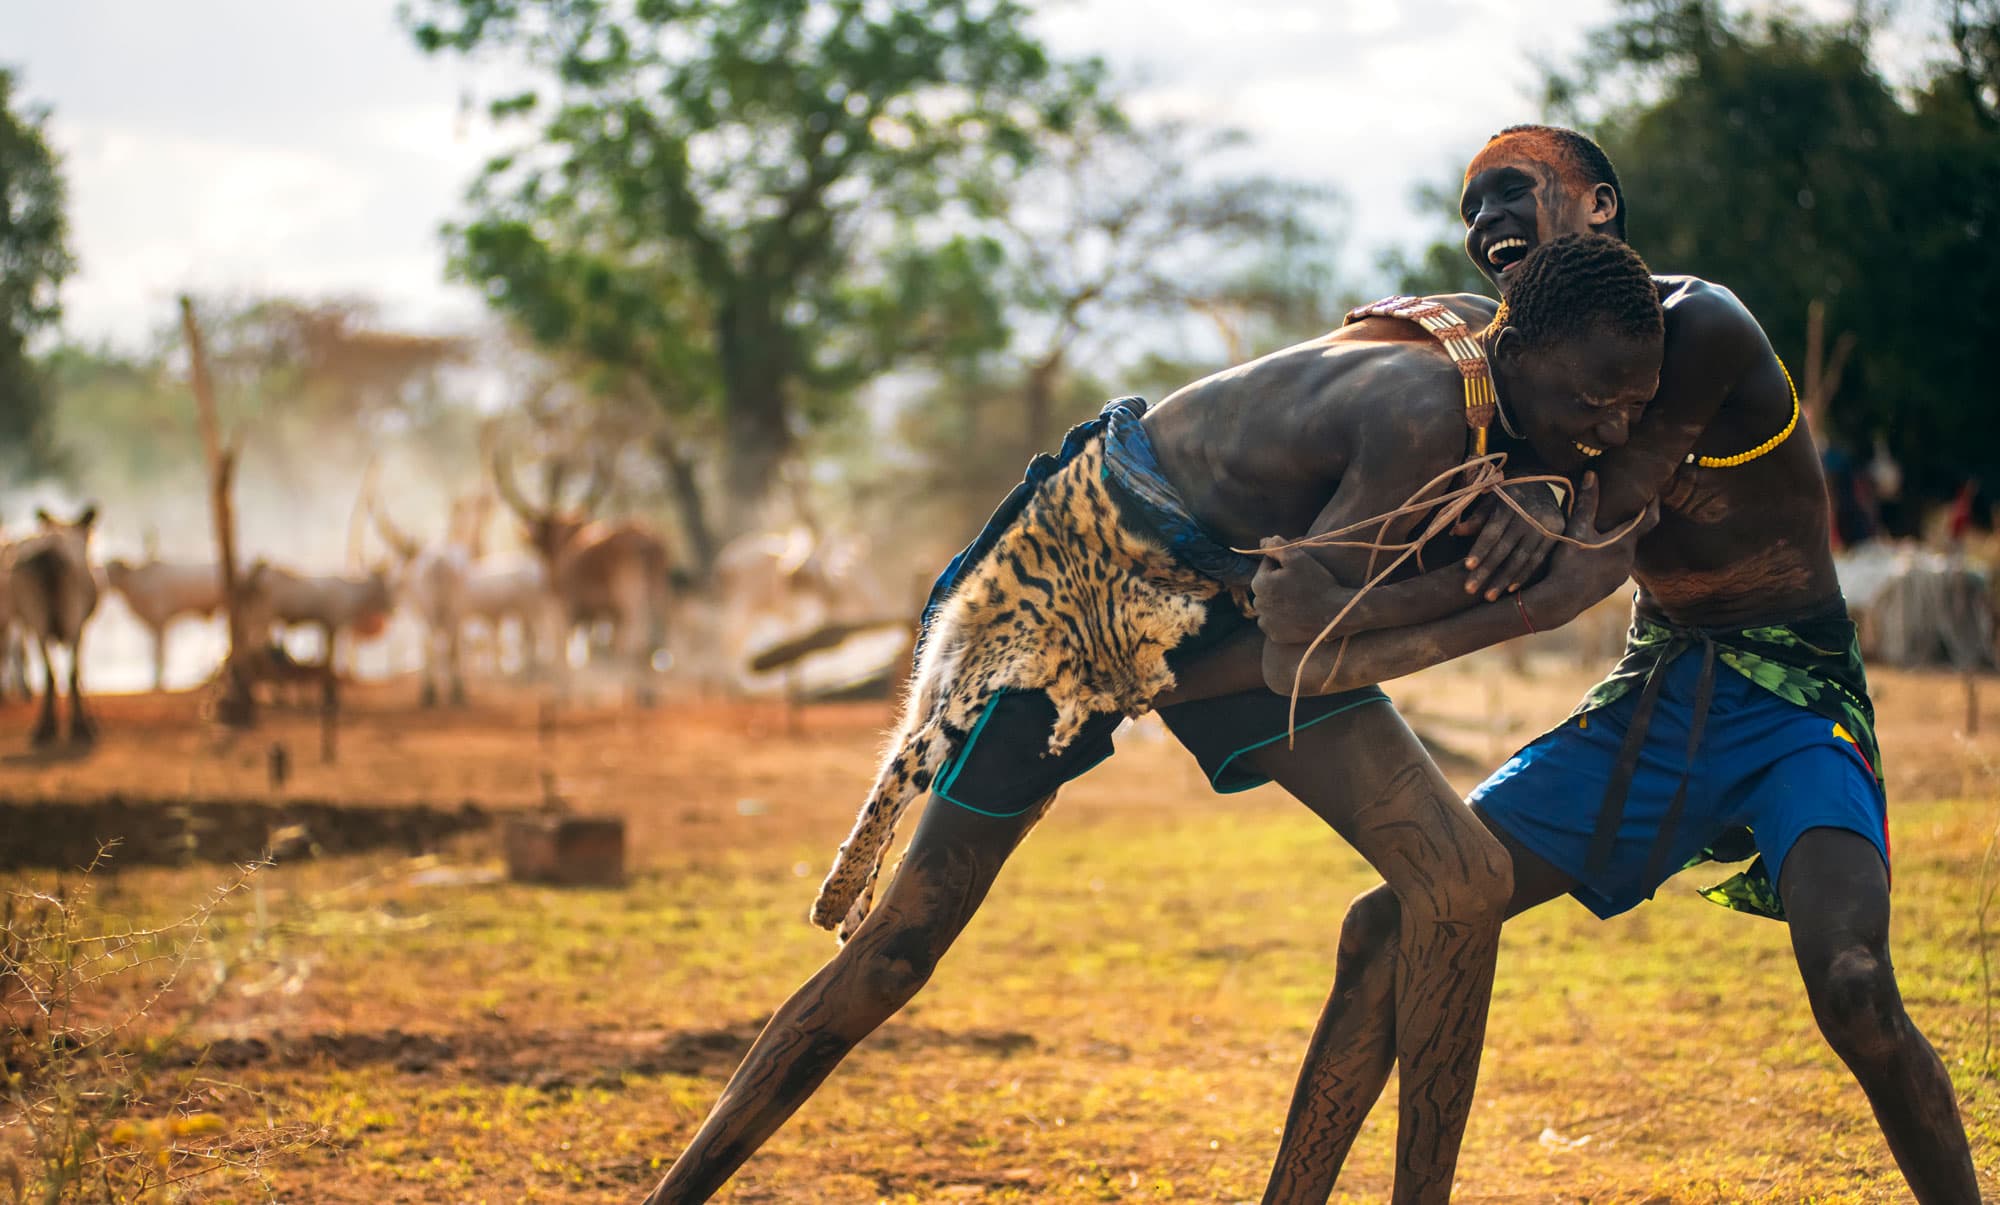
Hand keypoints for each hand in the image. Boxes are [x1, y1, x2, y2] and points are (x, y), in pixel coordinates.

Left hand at [1251, 537, 1347, 644]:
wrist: (1336, 613)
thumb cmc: (1317, 582)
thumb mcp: (1297, 557)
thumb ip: (1276, 546)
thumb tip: (1263, 541)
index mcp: (1258, 583)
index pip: (1268, 564)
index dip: (1285, 562)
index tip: (1301, 568)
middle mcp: (1257, 604)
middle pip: (1268, 585)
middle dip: (1280, 581)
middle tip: (1303, 583)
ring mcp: (1266, 622)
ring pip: (1271, 604)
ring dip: (1280, 599)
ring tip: (1301, 597)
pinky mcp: (1276, 636)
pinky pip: (1276, 622)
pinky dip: (1283, 618)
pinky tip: (1298, 613)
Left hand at [1454, 480, 1565, 601]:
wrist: (1545, 483)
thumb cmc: (1509, 494)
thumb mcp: (1492, 499)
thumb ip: (1477, 518)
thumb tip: (1456, 531)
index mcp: (1511, 502)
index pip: (1493, 530)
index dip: (1480, 549)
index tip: (1467, 567)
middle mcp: (1531, 515)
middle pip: (1506, 548)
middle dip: (1487, 570)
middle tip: (1470, 590)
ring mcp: (1546, 526)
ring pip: (1522, 558)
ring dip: (1504, 579)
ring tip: (1488, 596)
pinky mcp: (1557, 534)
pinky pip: (1538, 560)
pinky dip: (1524, 575)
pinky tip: (1510, 589)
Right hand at [1522, 473, 1659, 628]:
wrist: (1559, 601)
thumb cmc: (1567, 563)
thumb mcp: (1576, 530)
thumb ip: (1587, 502)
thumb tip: (1592, 474)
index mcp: (1624, 543)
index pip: (1649, 519)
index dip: (1654, 503)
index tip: (1655, 491)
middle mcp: (1628, 559)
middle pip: (1634, 535)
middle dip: (1629, 522)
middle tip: (1621, 508)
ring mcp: (1621, 575)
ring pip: (1624, 552)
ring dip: (1617, 541)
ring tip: (1604, 532)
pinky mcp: (1611, 586)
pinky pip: (1616, 566)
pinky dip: (1610, 556)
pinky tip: (1594, 555)